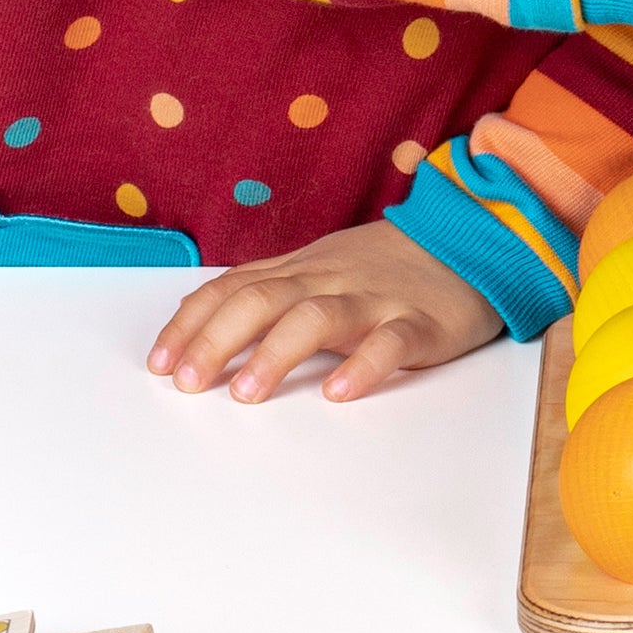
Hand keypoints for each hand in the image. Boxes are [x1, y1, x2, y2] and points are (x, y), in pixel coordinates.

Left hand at [144, 220, 500, 403]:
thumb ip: (265, 289)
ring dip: (276, 353)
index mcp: (302, 269)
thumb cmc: (385, 265)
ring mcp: (375, 299)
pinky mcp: (421, 323)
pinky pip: (391, 341)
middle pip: (263, 299)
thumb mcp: (320, 266)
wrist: (473, 239)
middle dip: (217, 340)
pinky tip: (339, 391)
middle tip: (187, 384)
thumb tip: (194, 320)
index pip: (234, 289)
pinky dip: (363, 365)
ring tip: (245, 393)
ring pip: (318, 317)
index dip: (192, 324)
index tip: (159, 365)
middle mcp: (330, 280)